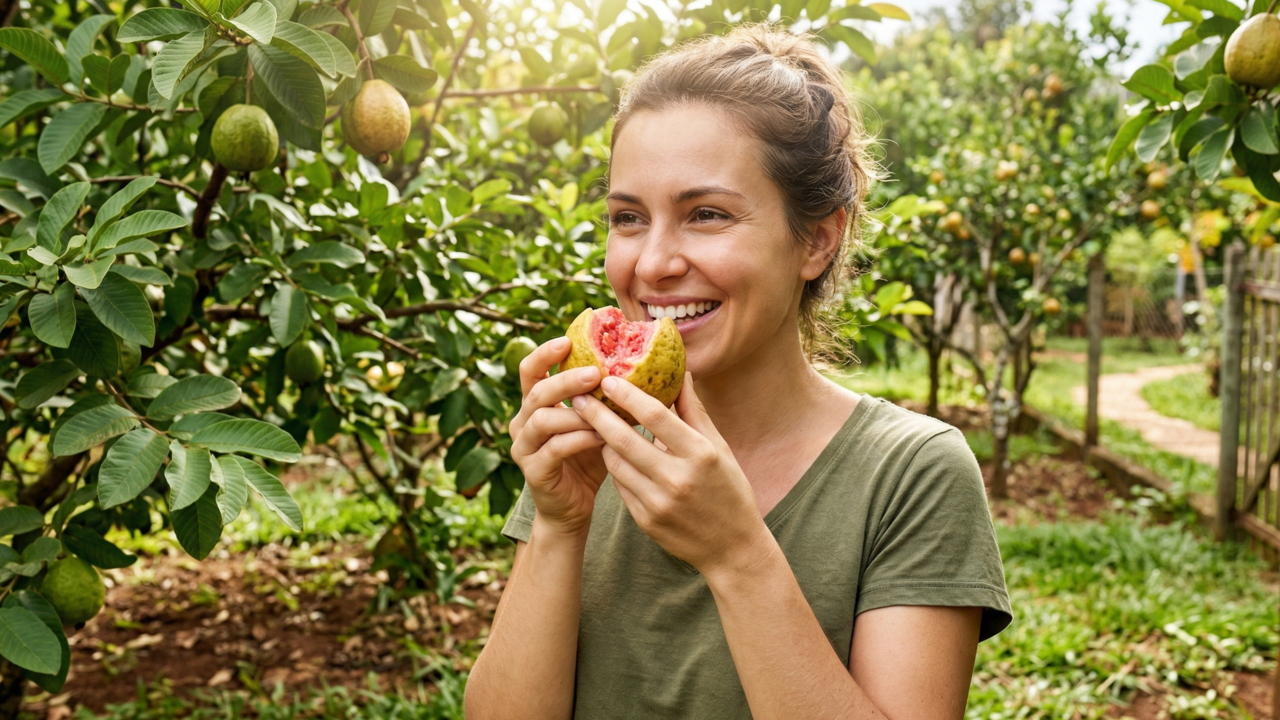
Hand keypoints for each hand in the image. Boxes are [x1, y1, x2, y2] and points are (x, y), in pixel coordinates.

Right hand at [509, 337, 609, 537]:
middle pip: (536, 390)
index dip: (544, 353)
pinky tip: (603, 437)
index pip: (530, 369)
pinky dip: (580, 439)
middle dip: (567, 380)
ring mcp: (524, 447)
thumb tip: (638, 363)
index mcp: (534, 404)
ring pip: (542, 419)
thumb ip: (602, 397)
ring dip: (577, 412)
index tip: (568, 340)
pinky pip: (555, 448)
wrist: (573, 509)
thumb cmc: (587, 459)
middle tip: (597, 373)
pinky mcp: (533, 470)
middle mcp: (522, 422)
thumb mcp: (595, 422)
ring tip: (605, 410)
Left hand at [570, 373, 771, 575]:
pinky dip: (615, 467)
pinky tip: (613, 455)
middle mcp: (677, 478)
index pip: (655, 416)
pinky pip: (620, 485)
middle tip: (579, 398)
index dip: (628, 395)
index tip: (608, 379)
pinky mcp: (646, 520)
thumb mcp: (720, 448)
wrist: (732, 548)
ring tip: (595, 425)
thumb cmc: (729, 490)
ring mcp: (658, 502)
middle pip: (624, 439)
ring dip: (603, 442)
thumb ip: (695, 411)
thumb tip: (681, 373)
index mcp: (700, 454)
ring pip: (615, 463)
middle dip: (597, 415)